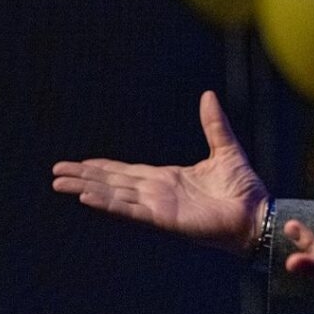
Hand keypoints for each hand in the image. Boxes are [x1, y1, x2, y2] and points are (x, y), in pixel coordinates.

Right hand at [52, 90, 269, 255]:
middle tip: (56, 172)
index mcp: (169, 178)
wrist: (256, 213)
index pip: (128, 172)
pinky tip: (88, 197)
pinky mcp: (165, 219)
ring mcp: (159, 207)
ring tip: (61, 183)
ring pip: (115, 195)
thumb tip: (207, 94)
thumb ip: (214, 124)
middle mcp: (158, 193)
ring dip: (88, 188)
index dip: (104, 167)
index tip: (81, 162)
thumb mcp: (225, 148)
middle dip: (86, 177)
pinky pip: (131, 210)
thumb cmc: (244, 188)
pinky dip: (109, 203)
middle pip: (114, 182)